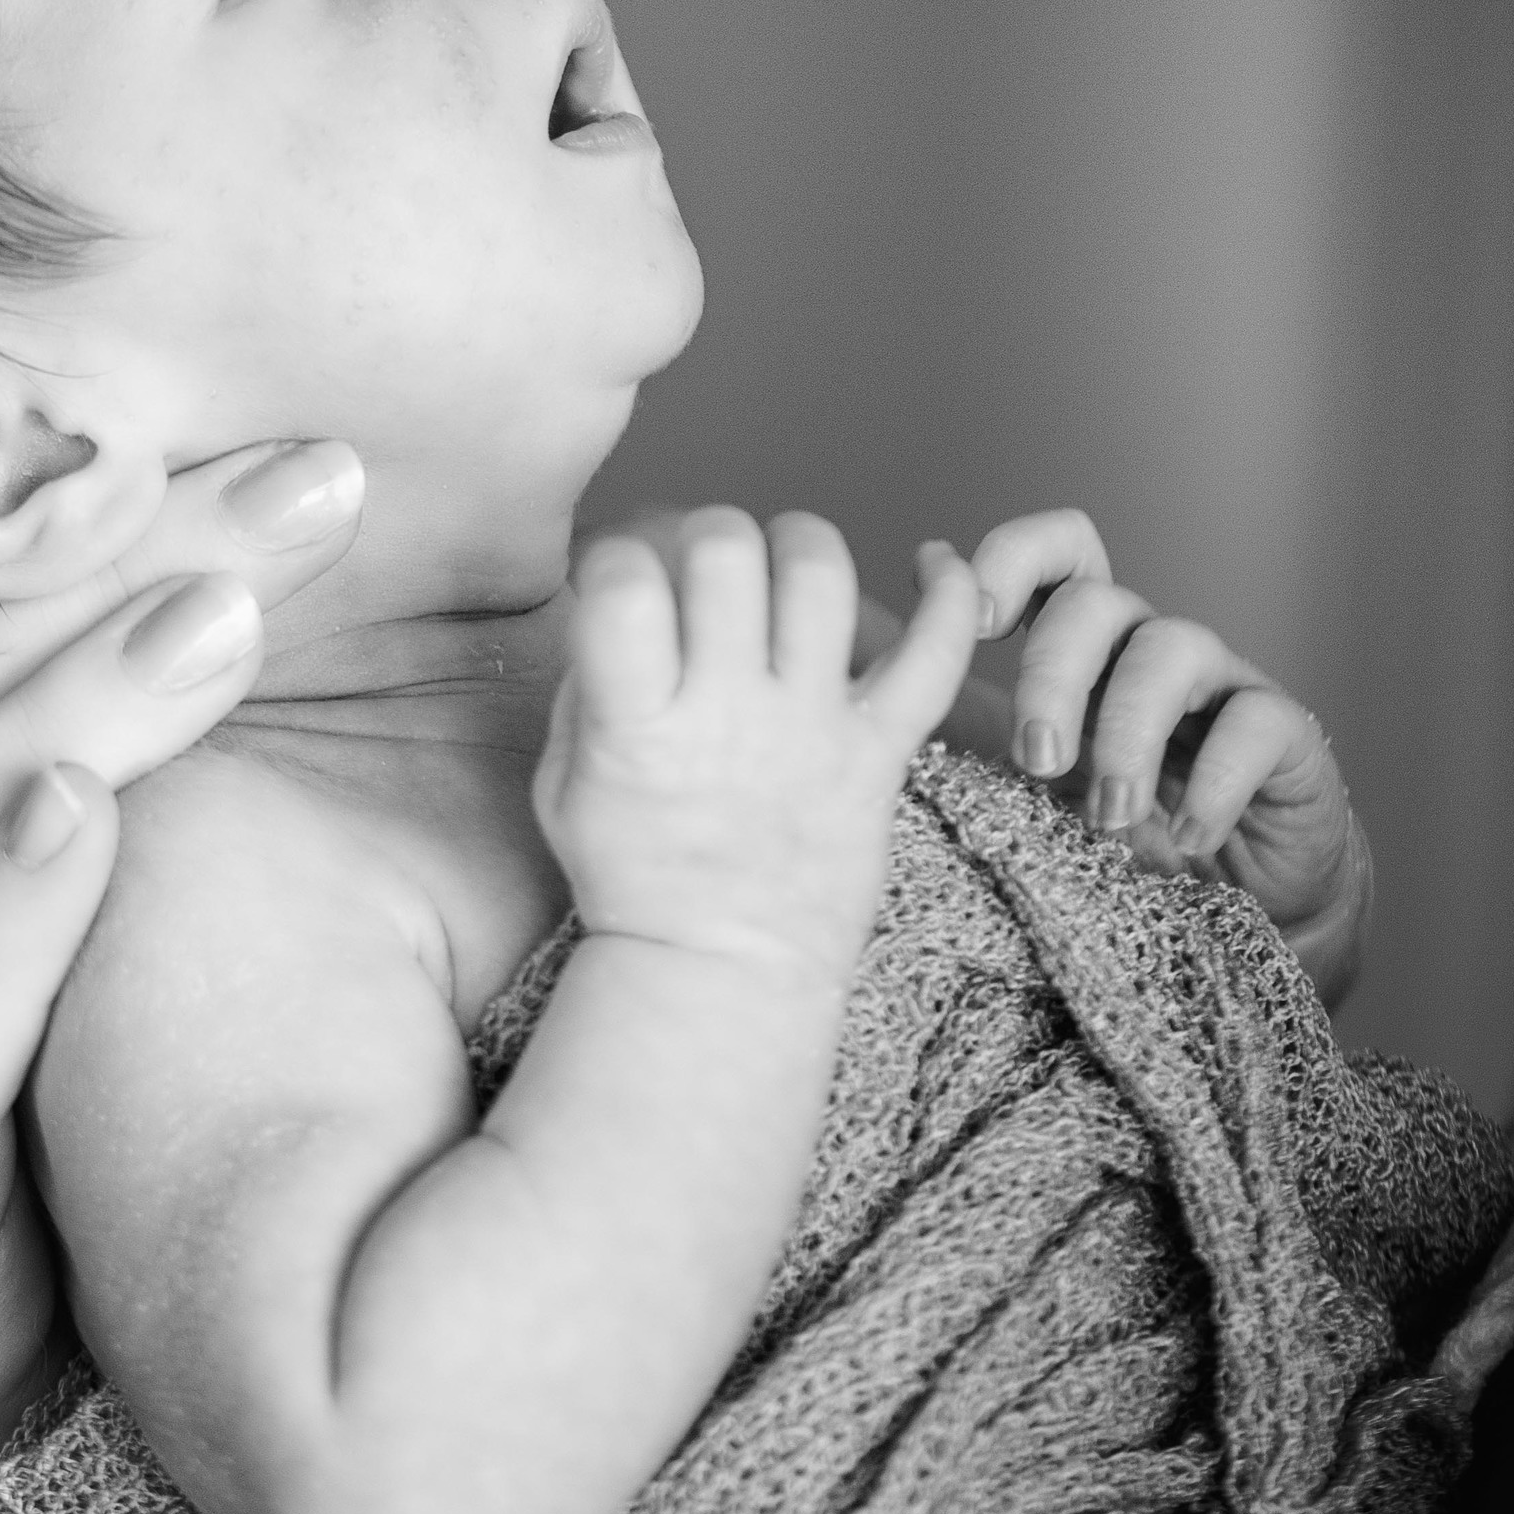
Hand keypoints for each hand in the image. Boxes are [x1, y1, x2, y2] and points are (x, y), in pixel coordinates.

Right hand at [533, 510, 981, 989]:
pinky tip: (933, 564)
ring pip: (820, 573)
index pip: (622, 583)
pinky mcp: (879, 753)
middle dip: (708, 536)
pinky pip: (935, 654)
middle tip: (706, 575)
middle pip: (725, 550)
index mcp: (636, 725)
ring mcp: (809, 730)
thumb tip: (621, 595)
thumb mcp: (563, 783)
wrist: (719, 976)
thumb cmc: (634, 878)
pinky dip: (949, 595)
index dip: (616, 558)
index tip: (621, 583)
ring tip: (785, 568)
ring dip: (798, 545)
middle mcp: (725, 715)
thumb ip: (588, 684)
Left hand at [963, 507, 1370, 1001]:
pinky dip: (1211, 783)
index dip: (1012, 560)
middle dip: (1053, 674)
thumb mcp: (1041, 774)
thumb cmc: (1125, 834)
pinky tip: (1184, 839)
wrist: (1245, 912)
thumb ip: (980, 704)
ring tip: (1107, 817)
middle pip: (1098, 603)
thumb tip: (915, 594)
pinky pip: (1255, 723)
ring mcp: (1223, 685)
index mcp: (1088, 645)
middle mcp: (1151, 646)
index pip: (1057, 555)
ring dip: (1126, 732)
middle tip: (1037, 761)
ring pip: (1172, 648)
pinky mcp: (1288, 735)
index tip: (974, 621)